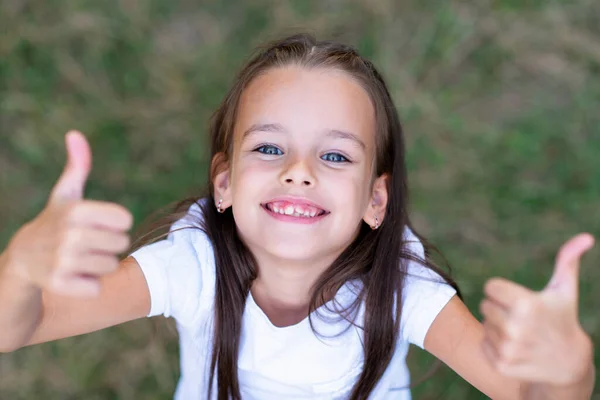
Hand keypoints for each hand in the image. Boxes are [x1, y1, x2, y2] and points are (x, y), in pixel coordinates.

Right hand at [4, 131, 132, 296]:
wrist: (22, 259)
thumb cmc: (54, 222)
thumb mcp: (65, 195)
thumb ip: (78, 166)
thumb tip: (75, 134)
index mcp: (76, 210)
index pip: (125, 220)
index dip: (115, 224)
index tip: (97, 224)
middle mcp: (69, 234)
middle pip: (121, 244)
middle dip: (109, 245)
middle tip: (87, 243)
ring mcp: (62, 261)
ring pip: (111, 266)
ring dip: (99, 266)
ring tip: (79, 258)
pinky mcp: (59, 285)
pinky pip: (96, 288)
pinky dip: (88, 285)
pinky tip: (71, 276)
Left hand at [480, 233, 594, 385]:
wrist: (568, 364)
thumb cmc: (562, 319)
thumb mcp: (564, 290)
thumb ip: (568, 261)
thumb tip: (585, 237)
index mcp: (526, 305)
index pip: (490, 287)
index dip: (504, 291)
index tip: (520, 300)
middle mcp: (515, 328)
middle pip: (485, 305)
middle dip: (501, 309)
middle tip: (522, 318)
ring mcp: (508, 349)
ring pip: (484, 325)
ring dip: (497, 327)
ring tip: (520, 333)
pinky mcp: (501, 364)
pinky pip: (483, 344)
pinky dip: (494, 345)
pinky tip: (515, 348)